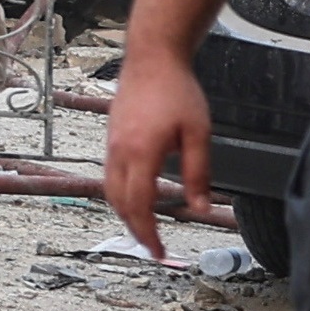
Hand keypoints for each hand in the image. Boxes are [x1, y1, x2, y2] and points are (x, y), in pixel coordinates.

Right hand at [99, 42, 213, 261]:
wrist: (152, 58)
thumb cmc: (177, 91)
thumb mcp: (199, 134)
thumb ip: (199, 174)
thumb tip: (199, 208)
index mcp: (142, 153)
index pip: (140, 206)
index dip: (150, 234)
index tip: (161, 252)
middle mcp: (120, 152)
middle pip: (119, 204)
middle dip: (135, 231)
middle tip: (155, 249)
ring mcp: (112, 144)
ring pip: (110, 191)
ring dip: (126, 215)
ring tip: (144, 230)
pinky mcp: (112, 138)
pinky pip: (110, 176)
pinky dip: (120, 196)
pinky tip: (136, 199)